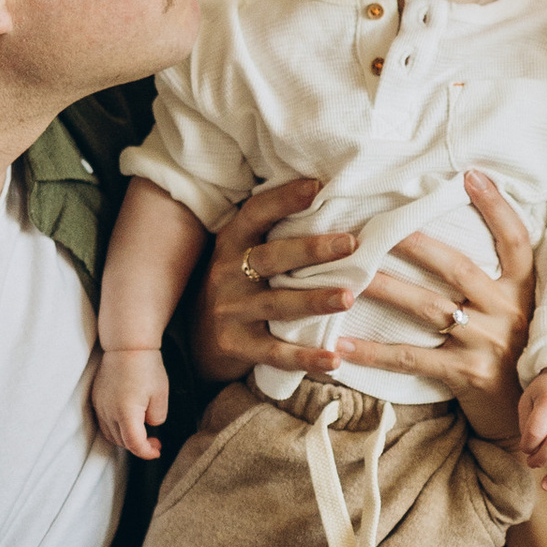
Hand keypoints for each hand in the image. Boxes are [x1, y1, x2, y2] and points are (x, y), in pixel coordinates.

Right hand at [93, 343, 170, 460]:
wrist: (127, 345)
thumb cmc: (146, 367)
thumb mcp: (161, 395)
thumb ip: (156, 418)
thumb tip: (149, 425)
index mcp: (126, 412)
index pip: (134, 444)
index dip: (147, 452)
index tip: (157, 450)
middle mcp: (108, 411)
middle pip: (122, 442)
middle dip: (139, 446)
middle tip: (155, 441)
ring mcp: (99, 405)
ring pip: (111, 435)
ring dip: (126, 439)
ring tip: (142, 432)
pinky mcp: (95, 399)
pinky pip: (103, 423)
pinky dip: (115, 429)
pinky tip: (128, 422)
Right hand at [192, 177, 366, 386]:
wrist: (196, 337)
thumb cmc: (238, 284)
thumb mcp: (243, 251)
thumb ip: (276, 231)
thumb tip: (328, 193)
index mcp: (232, 241)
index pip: (257, 212)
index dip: (284, 198)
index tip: (318, 186)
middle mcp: (227, 272)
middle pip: (270, 257)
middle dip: (311, 250)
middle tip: (351, 244)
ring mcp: (230, 310)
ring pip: (276, 304)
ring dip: (314, 301)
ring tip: (348, 298)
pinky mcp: (235, 346)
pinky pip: (274, 353)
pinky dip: (305, 357)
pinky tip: (334, 360)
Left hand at [330, 168, 535, 443]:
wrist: (529, 420)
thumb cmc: (514, 355)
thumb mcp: (519, 311)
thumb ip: (496, 278)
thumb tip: (465, 229)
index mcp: (523, 290)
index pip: (514, 239)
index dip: (495, 205)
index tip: (468, 174)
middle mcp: (508, 312)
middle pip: (457, 266)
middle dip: (415, 242)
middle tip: (375, 224)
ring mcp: (486, 344)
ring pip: (428, 307)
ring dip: (385, 288)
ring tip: (347, 275)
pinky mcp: (465, 375)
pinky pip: (412, 359)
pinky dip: (374, 353)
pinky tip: (341, 345)